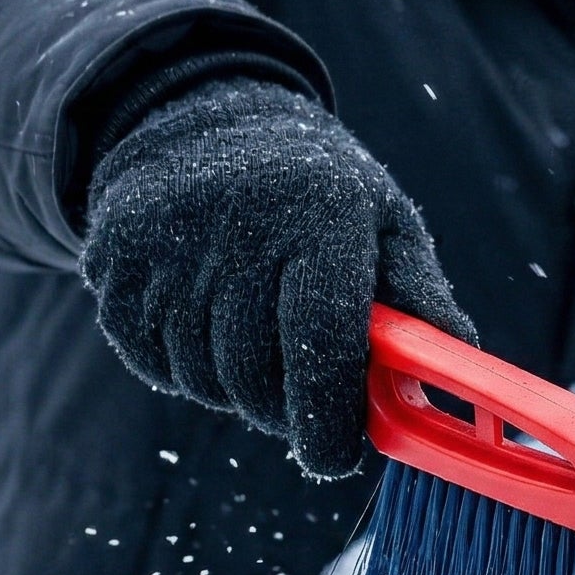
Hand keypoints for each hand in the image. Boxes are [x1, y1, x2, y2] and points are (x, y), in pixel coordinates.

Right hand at [81, 77, 474, 477]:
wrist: (204, 116)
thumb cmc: (318, 189)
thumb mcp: (385, 221)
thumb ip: (422, 298)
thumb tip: (462, 371)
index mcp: (318, 213)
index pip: (320, 343)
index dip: (328, 418)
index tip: (335, 458)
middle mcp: (236, 222)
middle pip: (255, 375)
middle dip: (285, 412)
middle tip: (305, 405)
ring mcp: (164, 239)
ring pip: (201, 377)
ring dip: (235, 390)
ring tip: (258, 345)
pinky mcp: (112, 259)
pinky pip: (150, 359)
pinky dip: (182, 366)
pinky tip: (207, 325)